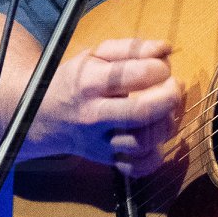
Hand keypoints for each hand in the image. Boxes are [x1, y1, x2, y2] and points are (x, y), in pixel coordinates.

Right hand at [26, 36, 184, 175]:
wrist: (42, 115)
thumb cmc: (76, 80)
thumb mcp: (95, 55)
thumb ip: (131, 48)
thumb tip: (166, 49)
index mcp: (90, 82)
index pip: (134, 75)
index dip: (159, 69)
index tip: (162, 67)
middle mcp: (94, 115)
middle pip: (142, 112)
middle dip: (170, 97)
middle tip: (175, 87)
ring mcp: (99, 142)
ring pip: (144, 142)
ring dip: (167, 124)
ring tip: (166, 111)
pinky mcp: (106, 161)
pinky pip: (138, 168)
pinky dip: (154, 156)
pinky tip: (155, 139)